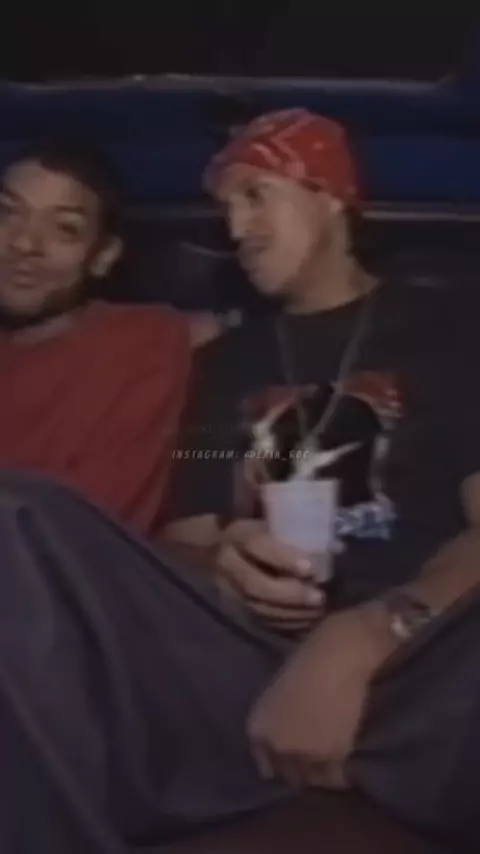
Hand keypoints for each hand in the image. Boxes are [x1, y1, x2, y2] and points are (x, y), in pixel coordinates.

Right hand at [216, 519, 325, 631]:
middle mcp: (227, 562)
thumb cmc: (256, 527)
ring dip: (291, 613)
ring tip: (318, 611)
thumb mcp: (269, 517)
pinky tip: (307, 621)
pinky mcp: (234, 607)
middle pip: (255, 585)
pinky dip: (285, 623)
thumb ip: (295, 526)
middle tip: (319, 597)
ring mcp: (228, 589)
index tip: (312, 569)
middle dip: (290, 594)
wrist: (215, 546)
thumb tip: (338, 546)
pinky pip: (259, 620)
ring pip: (257, 607)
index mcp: (237, 533)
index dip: (284, 558)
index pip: (257, 545)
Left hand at [247, 604, 397, 788]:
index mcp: (257, 728)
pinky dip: (340, 775)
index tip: (290, 762)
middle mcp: (275, 745)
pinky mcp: (331, 756)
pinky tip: (345, 767)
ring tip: (330, 765)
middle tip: (314, 762)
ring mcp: (302, 753)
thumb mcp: (276, 694)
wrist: (335, 657)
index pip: (264, 763)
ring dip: (320, 774)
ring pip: (312, 779)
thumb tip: (283, 743)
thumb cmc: (306, 662)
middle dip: (299, 770)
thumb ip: (275, 723)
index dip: (279, 764)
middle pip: (288, 775)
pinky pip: (335, 778)